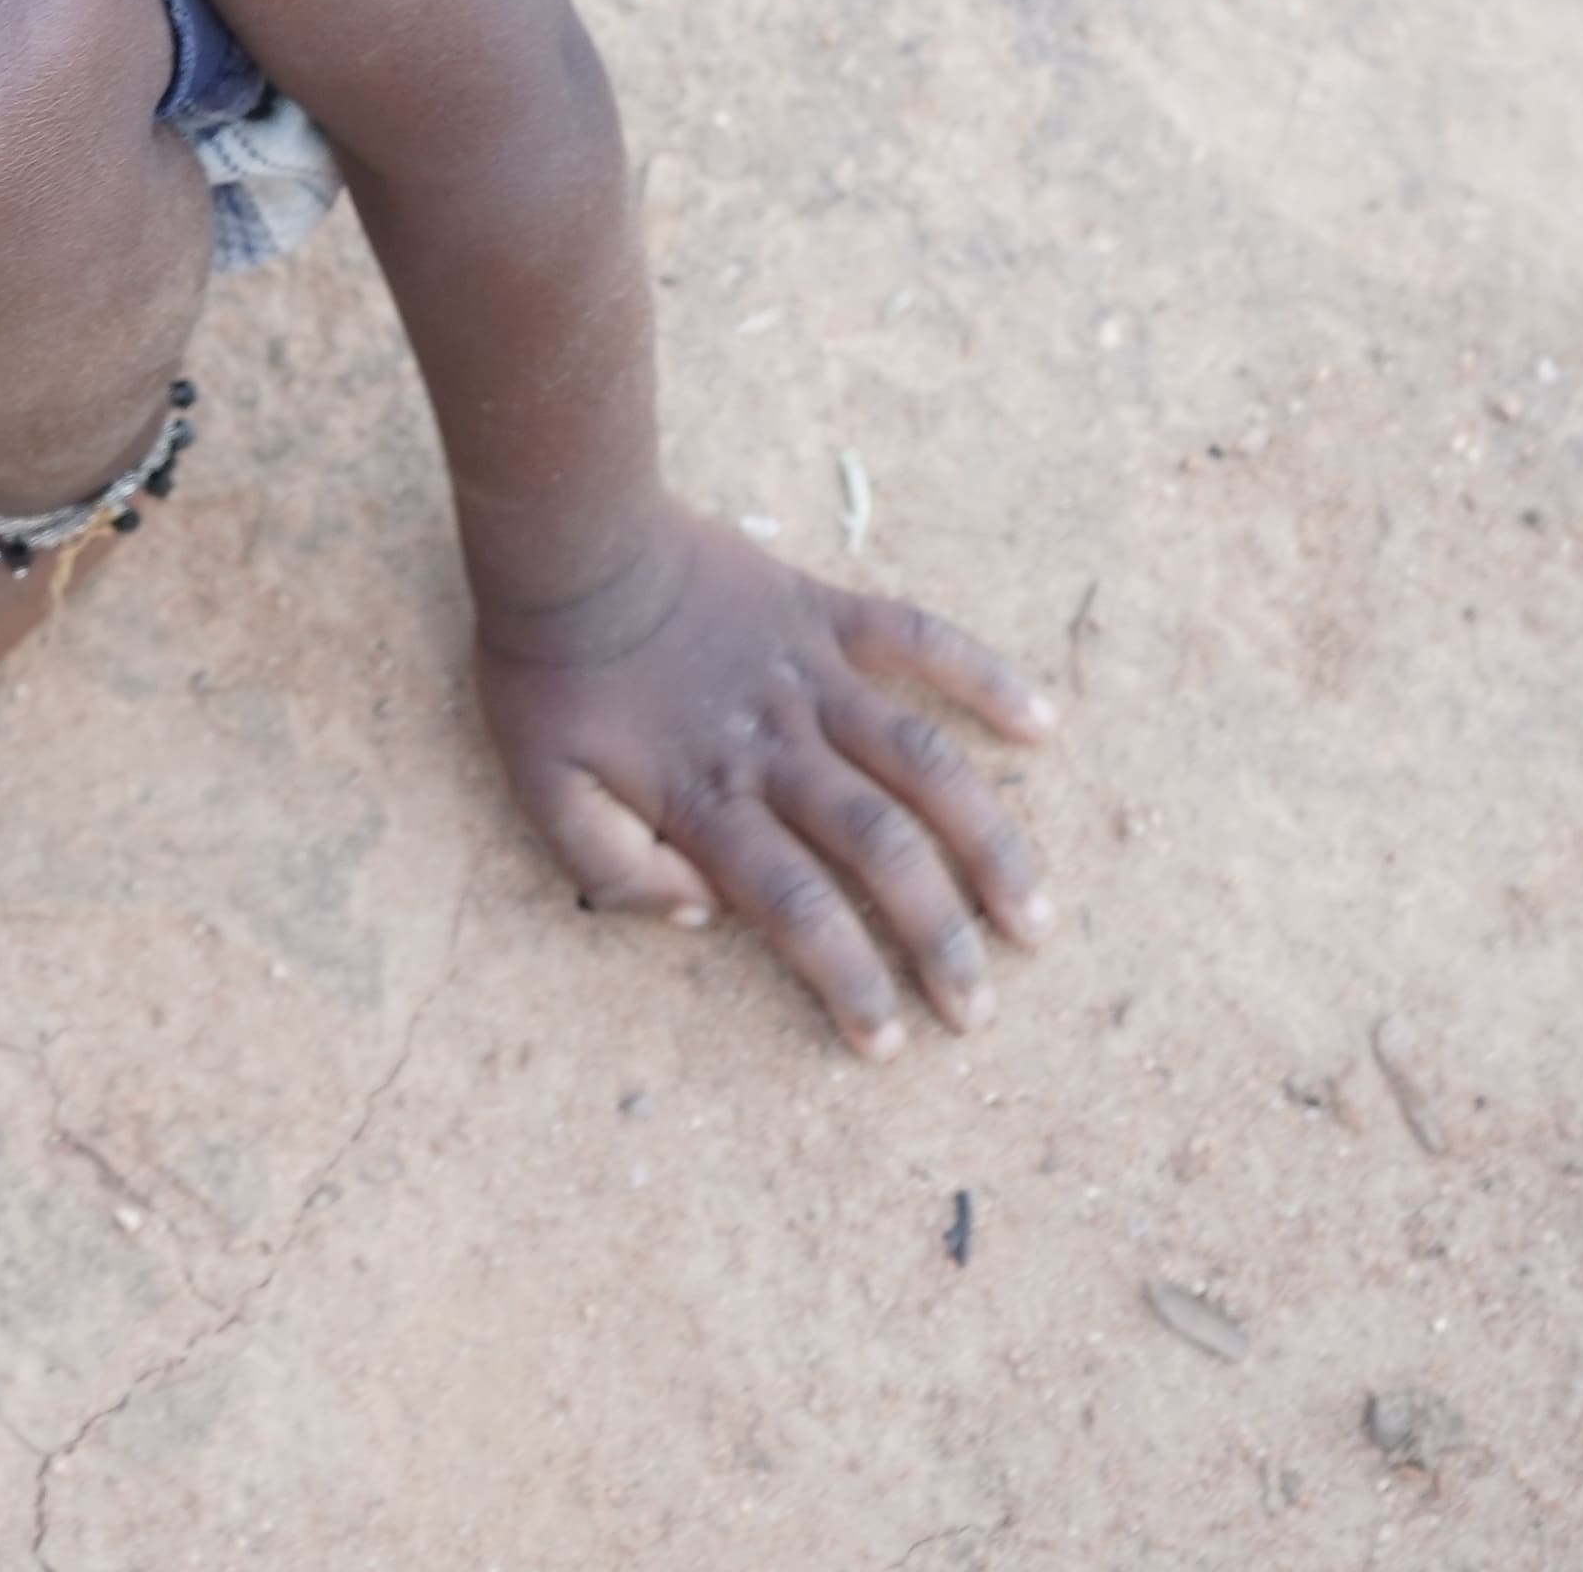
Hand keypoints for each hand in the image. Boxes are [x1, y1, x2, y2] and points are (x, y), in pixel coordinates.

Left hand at [470, 497, 1058, 1056]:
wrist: (566, 541)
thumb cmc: (548, 674)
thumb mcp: (542, 789)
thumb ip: (612, 868)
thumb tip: (703, 916)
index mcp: (710, 797)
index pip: (797, 909)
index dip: (848, 981)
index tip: (890, 1041)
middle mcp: (777, 745)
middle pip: (879, 850)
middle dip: (937, 938)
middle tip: (980, 1008)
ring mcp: (811, 675)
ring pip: (925, 762)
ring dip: (987, 840)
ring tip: (1034, 913)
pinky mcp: (824, 613)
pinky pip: (919, 638)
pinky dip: (983, 676)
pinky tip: (1041, 725)